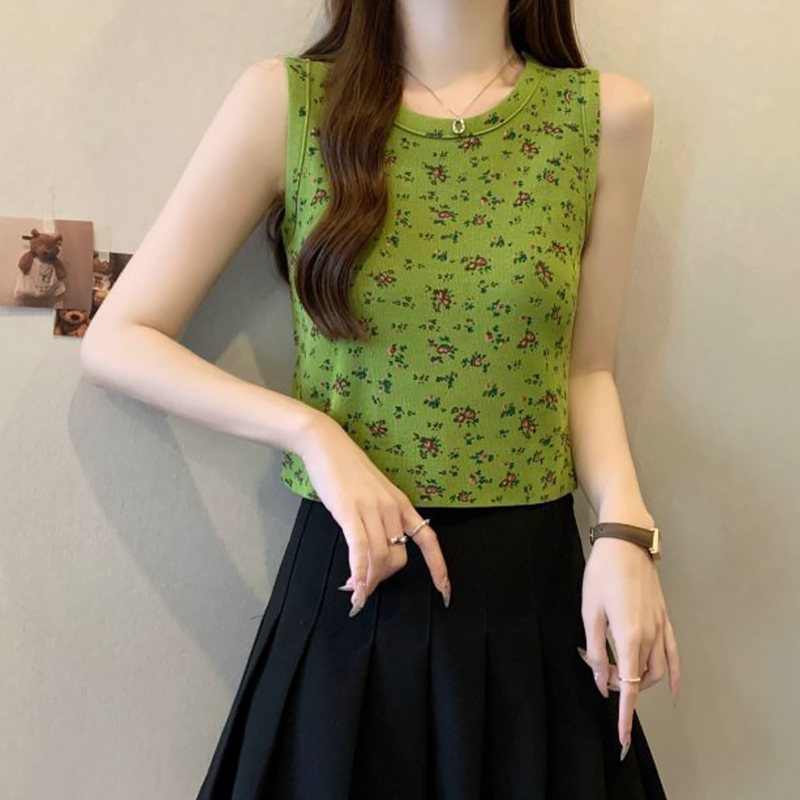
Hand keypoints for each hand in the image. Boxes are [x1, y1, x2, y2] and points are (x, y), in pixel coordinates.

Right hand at [297, 412, 450, 614]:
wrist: (326, 444)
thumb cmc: (347, 470)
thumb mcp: (373, 494)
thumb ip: (379, 519)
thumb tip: (375, 552)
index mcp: (401, 504)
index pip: (429, 539)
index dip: (438, 567)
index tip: (445, 591)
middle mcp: (392, 508)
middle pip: (398, 557)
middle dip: (383, 578)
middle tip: (366, 586)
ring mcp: (372, 509)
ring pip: (380, 557)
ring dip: (369, 581)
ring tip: (356, 592)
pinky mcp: (350, 511)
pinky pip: (361, 549)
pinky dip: (360, 572)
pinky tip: (355, 588)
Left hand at [578, 537, 680, 758]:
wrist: (626, 541)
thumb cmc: (602, 573)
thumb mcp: (589, 611)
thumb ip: (595, 650)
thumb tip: (601, 681)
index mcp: (629, 637)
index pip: (627, 686)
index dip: (624, 714)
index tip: (621, 737)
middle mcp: (650, 637)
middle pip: (637, 678)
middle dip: (618, 684)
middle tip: (594, 667)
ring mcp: (661, 627)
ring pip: (656, 670)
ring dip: (638, 679)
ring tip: (612, 668)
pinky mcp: (665, 618)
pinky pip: (673, 653)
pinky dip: (675, 674)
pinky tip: (674, 689)